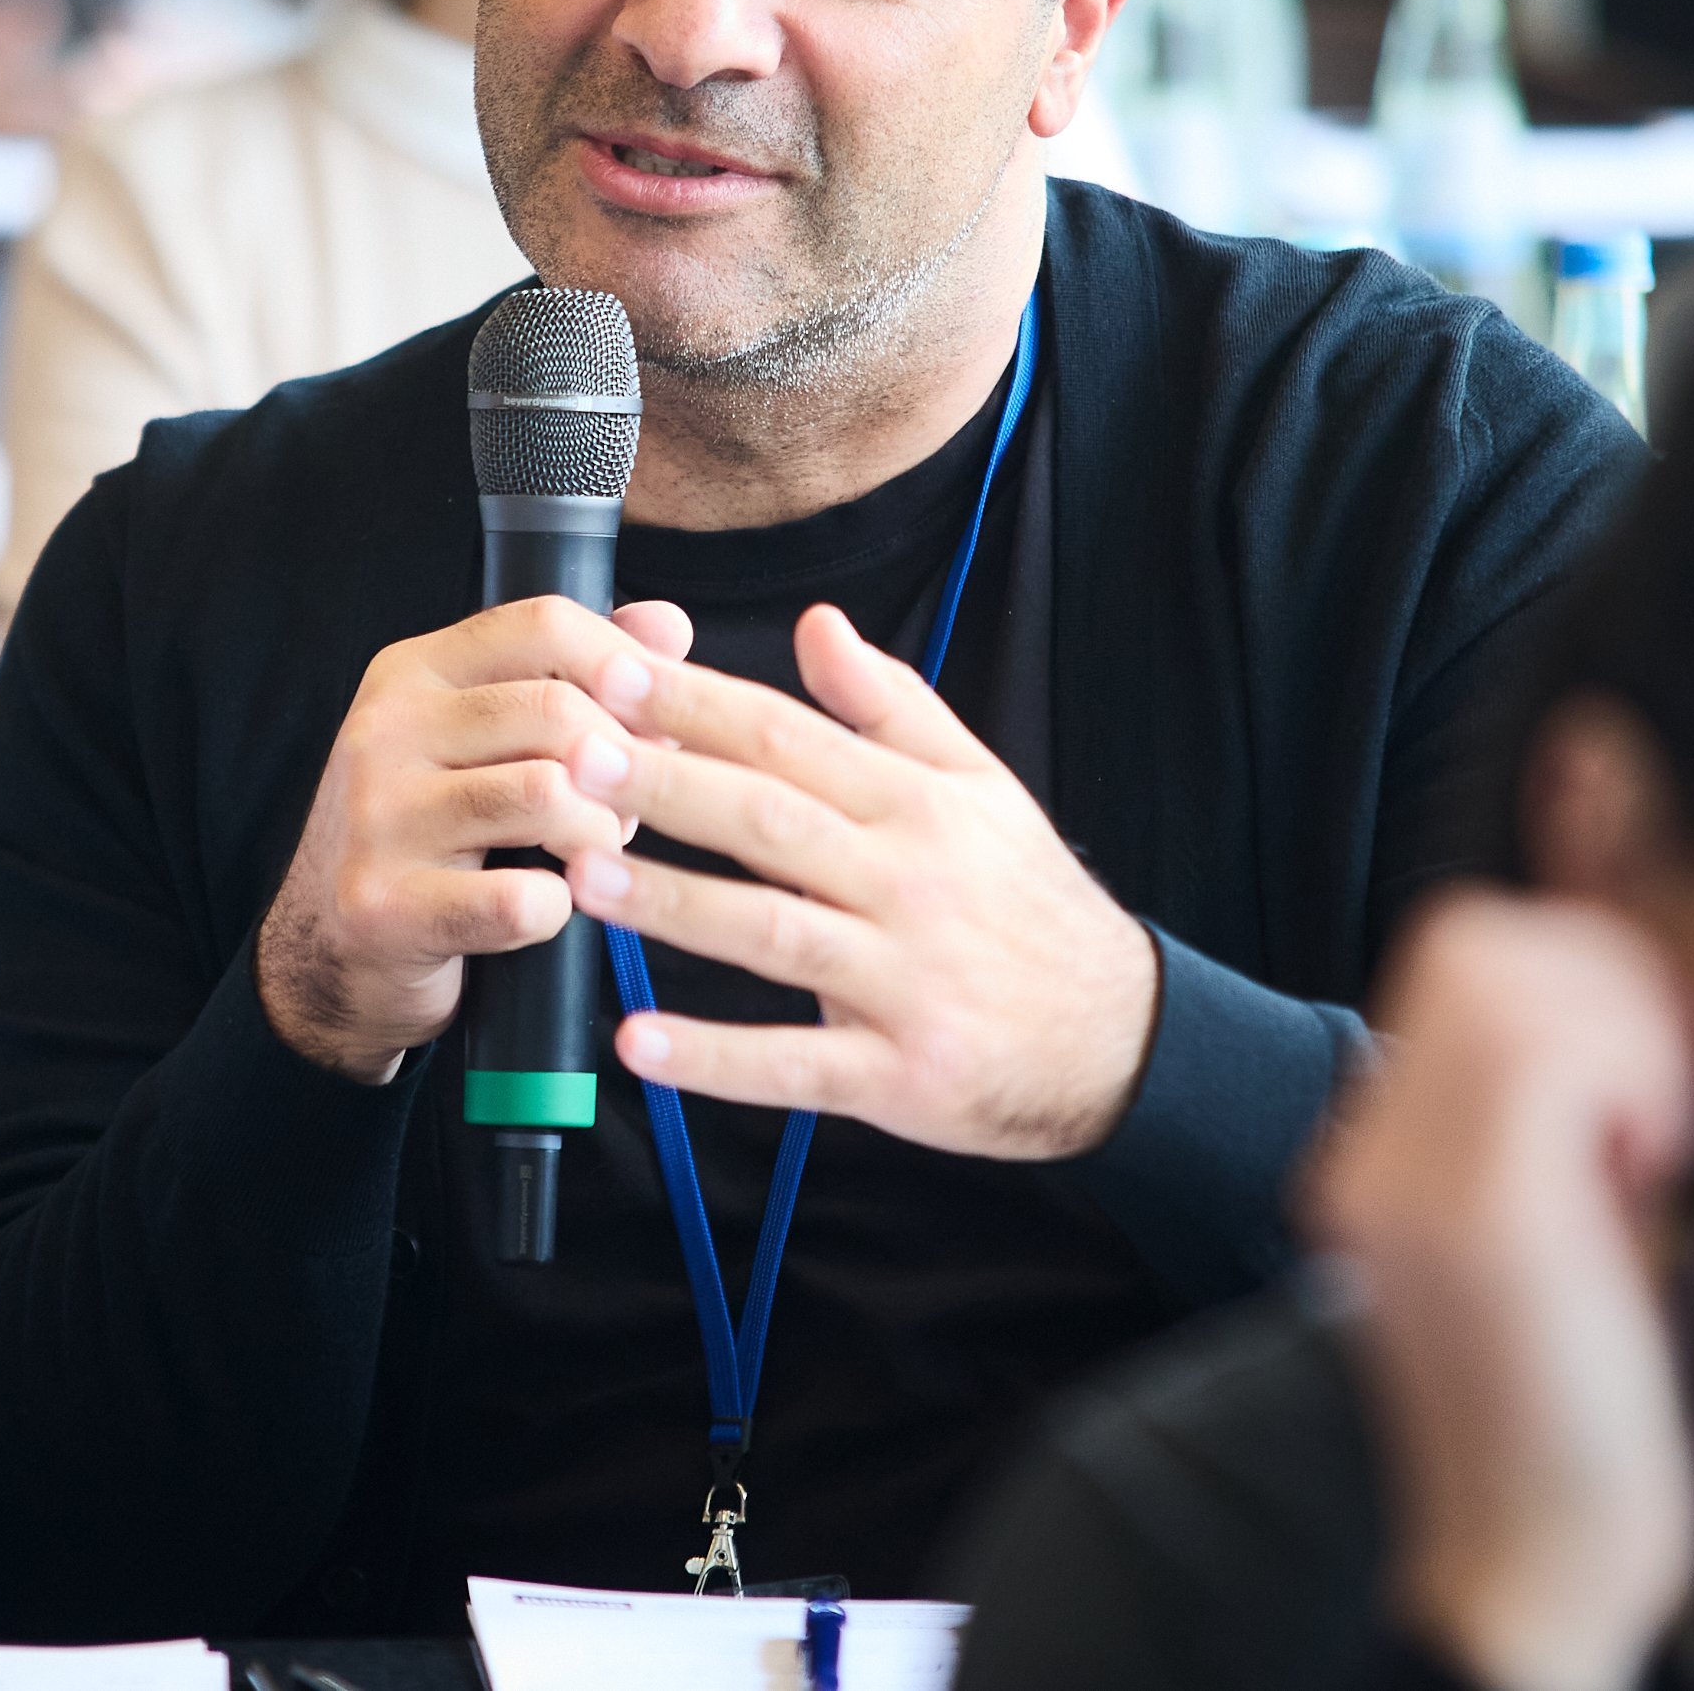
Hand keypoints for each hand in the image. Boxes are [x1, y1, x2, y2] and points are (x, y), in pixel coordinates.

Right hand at [255, 596, 693, 1083]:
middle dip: (623, 765)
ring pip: (547, 795)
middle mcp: (384, 730)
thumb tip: (667, 627)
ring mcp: (377, 817)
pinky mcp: (384, 904)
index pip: (541, 624)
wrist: (330, 949)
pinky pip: (520, 898)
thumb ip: (576, 679)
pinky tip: (545, 910)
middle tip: (629, 809)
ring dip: (599, 836)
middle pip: (556, 710)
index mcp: (414, 672)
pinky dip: (558, 911)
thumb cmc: (434, 836)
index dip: (624, 664)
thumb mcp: (490, 740)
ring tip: (594, 853)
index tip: (658, 715)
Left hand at [557, 602, 1157, 1160]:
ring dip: (674, 906)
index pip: (786, 737)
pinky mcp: (899, 1071)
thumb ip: (891, 704)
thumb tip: (817, 622)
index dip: (694, 704)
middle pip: (769, 820)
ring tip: (582, 878)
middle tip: (571, 757)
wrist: (1121, 1038)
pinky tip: (639, 1041)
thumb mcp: (978, 785)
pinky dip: (714, 1059)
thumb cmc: (1027, 903)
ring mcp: (902, 980)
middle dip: (666, 785)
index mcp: (914, 804)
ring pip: (772, 934)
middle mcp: (907, 881)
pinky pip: (795, 1066)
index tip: (609, 673)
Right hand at [1304, 895, 1693, 1690]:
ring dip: (1624, 1035)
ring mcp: (1404, 1174)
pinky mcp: (1469, 1214)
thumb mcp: (1572, 1229)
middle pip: (1478, 937)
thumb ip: (1576, 1112)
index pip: (1466, 948)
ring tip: (1655, 1148)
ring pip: (1512, 975)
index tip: (1658, 1073)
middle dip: (1606, 982)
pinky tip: (1652, 1179)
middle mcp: (1368, 1149)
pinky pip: (1553, 1054)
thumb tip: (1644, 989)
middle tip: (1667, 1106)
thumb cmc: (1584, 1414)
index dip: (1584, 967)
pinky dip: (1633, 1085)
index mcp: (1385, 1150)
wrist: (1532, 1573)